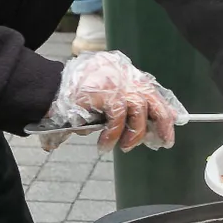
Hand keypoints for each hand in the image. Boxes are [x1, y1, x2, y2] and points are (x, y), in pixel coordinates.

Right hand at [40, 50, 185, 153]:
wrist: (49, 87)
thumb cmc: (72, 93)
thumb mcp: (100, 98)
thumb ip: (118, 108)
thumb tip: (141, 129)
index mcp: (124, 74)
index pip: (150, 90)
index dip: (164, 108)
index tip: (173, 123)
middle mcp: (124, 75)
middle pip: (153, 98)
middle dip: (162, 122)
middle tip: (163, 143)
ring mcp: (116, 82)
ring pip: (138, 110)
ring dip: (134, 134)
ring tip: (125, 148)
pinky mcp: (105, 93)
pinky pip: (117, 118)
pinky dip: (113, 135)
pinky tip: (105, 145)